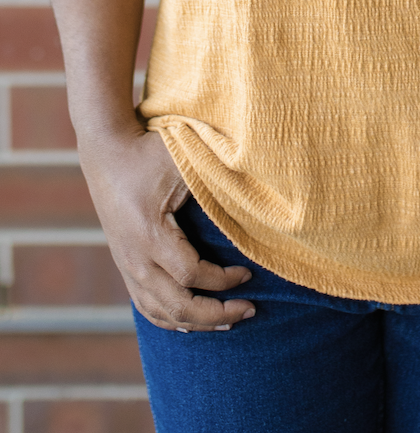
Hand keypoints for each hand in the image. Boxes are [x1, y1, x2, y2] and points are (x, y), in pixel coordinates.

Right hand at [80, 124, 254, 331]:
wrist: (106, 152)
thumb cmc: (149, 152)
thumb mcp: (181, 160)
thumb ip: (214, 177)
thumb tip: (258, 193)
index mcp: (149, 234)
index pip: (192, 275)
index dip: (223, 281)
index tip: (249, 273)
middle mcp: (135, 258)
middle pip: (178, 307)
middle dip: (216, 315)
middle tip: (249, 310)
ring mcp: (126, 266)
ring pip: (161, 314)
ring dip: (197, 323)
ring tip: (228, 321)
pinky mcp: (125, 266)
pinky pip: (146, 308)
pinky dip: (171, 320)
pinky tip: (193, 323)